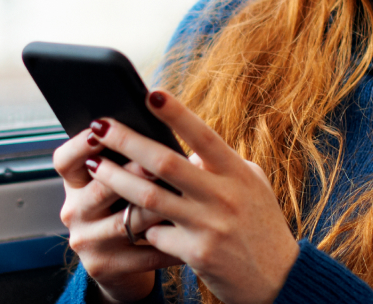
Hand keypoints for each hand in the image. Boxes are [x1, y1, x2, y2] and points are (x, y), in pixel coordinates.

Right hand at [54, 119, 181, 301]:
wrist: (122, 267)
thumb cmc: (127, 210)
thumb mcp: (117, 186)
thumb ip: (128, 161)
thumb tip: (160, 133)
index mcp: (74, 185)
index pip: (64, 160)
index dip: (79, 145)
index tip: (99, 128)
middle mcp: (74, 212)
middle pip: (99, 188)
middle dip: (131, 173)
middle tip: (158, 162)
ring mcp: (87, 241)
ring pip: (125, 221)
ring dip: (156, 209)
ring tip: (183, 198)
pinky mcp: (104, 267)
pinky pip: (143, 253)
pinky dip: (171, 244)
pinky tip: (194, 234)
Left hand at [88, 91, 299, 303]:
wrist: (279, 279)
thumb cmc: (262, 225)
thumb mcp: (253, 186)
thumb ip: (222, 165)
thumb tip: (189, 151)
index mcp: (238, 173)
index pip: (204, 136)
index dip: (177, 114)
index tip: (151, 94)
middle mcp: (224, 196)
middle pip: (165, 162)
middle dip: (126, 141)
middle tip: (99, 126)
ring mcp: (210, 226)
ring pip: (149, 196)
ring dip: (115, 179)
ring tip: (93, 165)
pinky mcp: (196, 254)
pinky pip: (155, 233)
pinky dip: (140, 224)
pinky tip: (126, 219)